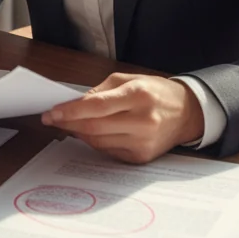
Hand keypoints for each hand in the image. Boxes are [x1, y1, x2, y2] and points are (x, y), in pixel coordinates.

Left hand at [41, 73, 203, 163]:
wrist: (187, 113)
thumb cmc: (155, 92)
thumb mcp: (129, 79)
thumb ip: (100, 91)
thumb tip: (74, 104)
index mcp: (137, 95)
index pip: (96, 106)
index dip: (70, 111)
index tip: (52, 112)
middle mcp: (142, 121)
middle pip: (94, 127)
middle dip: (68, 123)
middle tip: (53, 119)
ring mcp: (142, 142)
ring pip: (98, 142)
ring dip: (79, 133)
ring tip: (69, 124)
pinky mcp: (141, 157)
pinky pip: (108, 151)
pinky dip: (95, 142)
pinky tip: (90, 133)